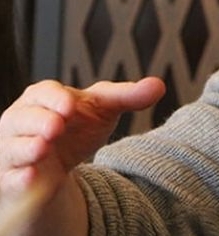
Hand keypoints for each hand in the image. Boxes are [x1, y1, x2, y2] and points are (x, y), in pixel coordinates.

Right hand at [0, 77, 164, 234]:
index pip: (42, 93)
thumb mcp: (103, 109)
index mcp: (43, 100)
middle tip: (56, 127)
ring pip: (11, 148)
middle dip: (37, 122)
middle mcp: (21, 123)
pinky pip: (10, 179)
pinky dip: (19, 178)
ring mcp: (13, 152)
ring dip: (26, 148)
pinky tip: (30, 177)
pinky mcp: (13, 179)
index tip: (71, 105)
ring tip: (43, 147)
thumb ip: (128, 96)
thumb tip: (158, 85)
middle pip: (21, 118)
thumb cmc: (76, 128)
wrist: (61, 165)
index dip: (54, 98)